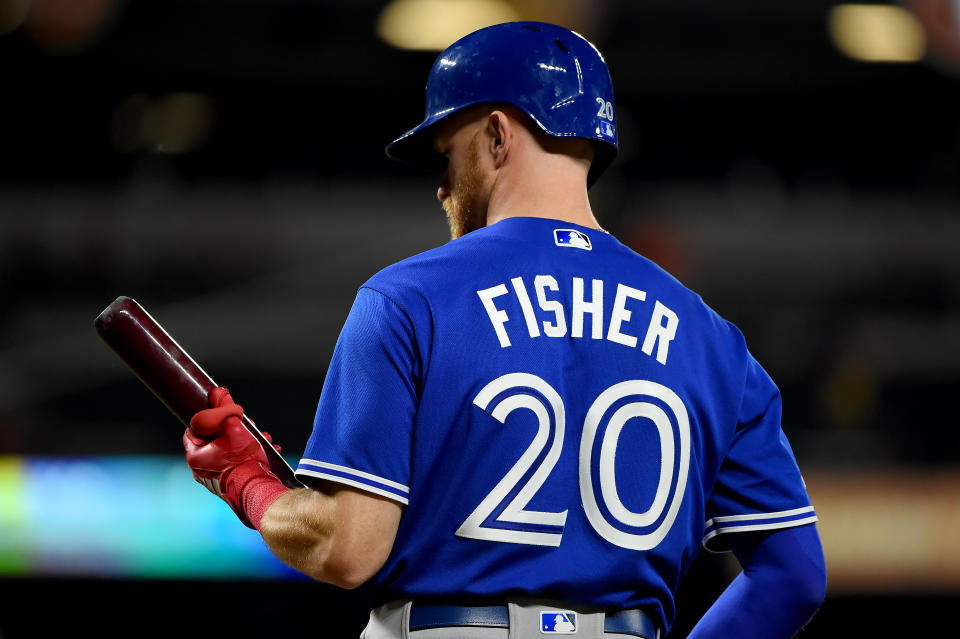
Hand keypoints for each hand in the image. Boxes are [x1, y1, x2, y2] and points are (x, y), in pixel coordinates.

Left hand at [183, 387, 283, 527]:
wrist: (259, 491)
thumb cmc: (244, 462)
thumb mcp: (235, 428)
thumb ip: (225, 409)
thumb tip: (218, 392)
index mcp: (195, 457)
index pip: (195, 429)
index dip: (210, 417)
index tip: (224, 413)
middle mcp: (202, 470)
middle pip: (215, 440)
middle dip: (235, 429)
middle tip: (249, 425)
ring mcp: (216, 480)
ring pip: (230, 452)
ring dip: (247, 441)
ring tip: (263, 438)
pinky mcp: (231, 486)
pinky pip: (238, 465)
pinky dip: (251, 456)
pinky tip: (267, 450)